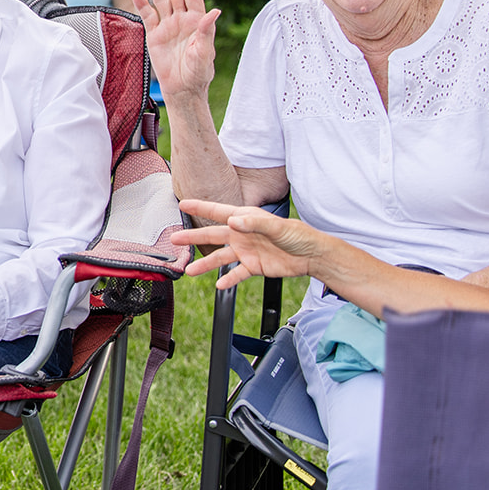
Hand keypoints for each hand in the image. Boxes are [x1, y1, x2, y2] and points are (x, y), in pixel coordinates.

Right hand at [131, 0, 218, 100]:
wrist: (182, 89)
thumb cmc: (198, 72)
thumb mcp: (205, 52)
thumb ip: (207, 32)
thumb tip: (215, 11)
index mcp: (197, 20)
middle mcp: (182, 19)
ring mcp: (168, 25)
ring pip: (160, 0)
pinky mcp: (154, 35)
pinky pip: (148, 16)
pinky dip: (142, 5)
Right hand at [175, 199, 337, 288]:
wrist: (313, 257)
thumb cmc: (299, 235)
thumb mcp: (277, 226)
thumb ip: (254, 223)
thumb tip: (233, 221)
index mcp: (246, 218)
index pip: (218, 211)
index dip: (200, 207)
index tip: (183, 203)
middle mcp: (242, 234)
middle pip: (213, 235)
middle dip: (193, 236)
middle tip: (175, 238)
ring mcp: (246, 251)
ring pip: (220, 257)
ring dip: (205, 264)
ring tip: (190, 271)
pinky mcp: (253, 266)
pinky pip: (236, 274)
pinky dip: (228, 280)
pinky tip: (220, 285)